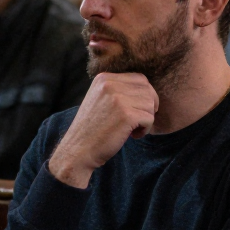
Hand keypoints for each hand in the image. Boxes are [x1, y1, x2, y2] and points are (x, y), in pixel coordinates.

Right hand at [48, 73, 158, 187]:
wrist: (78, 151)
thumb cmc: (92, 129)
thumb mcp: (100, 99)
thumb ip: (118, 90)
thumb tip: (148, 89)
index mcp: (104, 78)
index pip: (139, 79)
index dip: (145, 95)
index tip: (137, 110)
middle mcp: (110, 85)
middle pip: (147, 90)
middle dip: (148, 107)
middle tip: (138, 122)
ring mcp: (118, 99)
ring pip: (150, 104)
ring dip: (146, 119)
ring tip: (132, 129)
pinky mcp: (126, 115)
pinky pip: (149, 118)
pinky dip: (145, 129)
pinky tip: (132, 135)